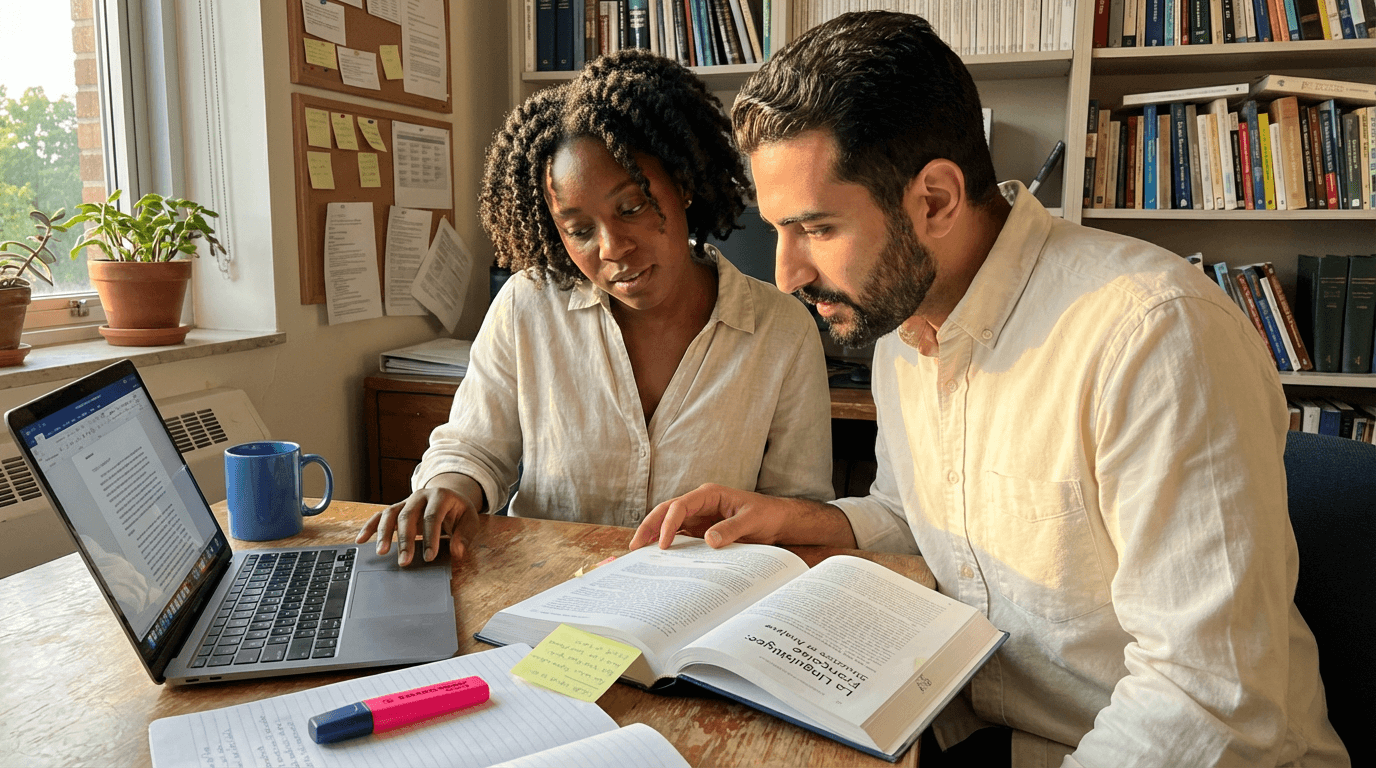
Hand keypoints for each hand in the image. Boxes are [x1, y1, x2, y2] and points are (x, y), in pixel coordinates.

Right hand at [356, 475, 483, 565]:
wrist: (451, 496)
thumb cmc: (460, 511)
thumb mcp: (470, 520)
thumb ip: (464, 536)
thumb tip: (457, 552)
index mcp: (440, 496)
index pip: (432, 517)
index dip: (430, 537)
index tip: (429, 557)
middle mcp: (420, 496)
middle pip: (408, 516)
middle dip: (405, 540)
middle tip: (404, 561)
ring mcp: (406, 501)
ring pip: (390, 514)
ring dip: (384, 534)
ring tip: (381, 552)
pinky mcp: (397, 508)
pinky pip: (379, 516)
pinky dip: (369, 527)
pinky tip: (361, 540)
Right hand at [629, 483, 794, 550]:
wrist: (778, 521)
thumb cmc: (767, 514)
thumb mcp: (752, 520)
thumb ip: (731, 529)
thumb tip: (709, 540)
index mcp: (709, 494)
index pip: (680, 506)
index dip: (668, 523)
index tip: (662, 545)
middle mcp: (700, 504)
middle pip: (667, 511)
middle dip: (649, 527)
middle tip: (635, 546)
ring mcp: (699, 518)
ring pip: (669, 524)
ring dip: (654, 536)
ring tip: (638, 554)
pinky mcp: (701, 531)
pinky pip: (681, 537)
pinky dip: (669, 546)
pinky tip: (660, 560)